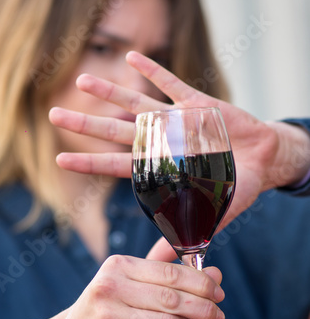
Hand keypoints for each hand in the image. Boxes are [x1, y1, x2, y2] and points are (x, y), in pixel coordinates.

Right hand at [25, 255, 223, 318]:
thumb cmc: (106, 305)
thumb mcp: (127, 280)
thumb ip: (166, 273)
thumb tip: (212, 273)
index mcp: (119, 265)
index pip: (169, 271)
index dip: (199, 281)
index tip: (217, 289)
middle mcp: (112, 286)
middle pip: (171, 295)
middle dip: (202, 305)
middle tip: (219, 311)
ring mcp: (111, 315)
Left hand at [49, 51, 309, 227]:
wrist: (264, 159)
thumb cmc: (236, 187)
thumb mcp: (211, 213)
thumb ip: (184, 230)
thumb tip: (159, 261)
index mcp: (162, 168)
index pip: (117, 166)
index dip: (89, 163)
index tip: (59, 159)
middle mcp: (162, 142)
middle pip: (116, 132)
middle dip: (86, 125)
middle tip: (54, 115)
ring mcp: (176, 121)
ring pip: (136, 103)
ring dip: (110, 92)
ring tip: (82, 80)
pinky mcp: (196, 103)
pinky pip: (170, 83)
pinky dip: (152, 71)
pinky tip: (131, 57)